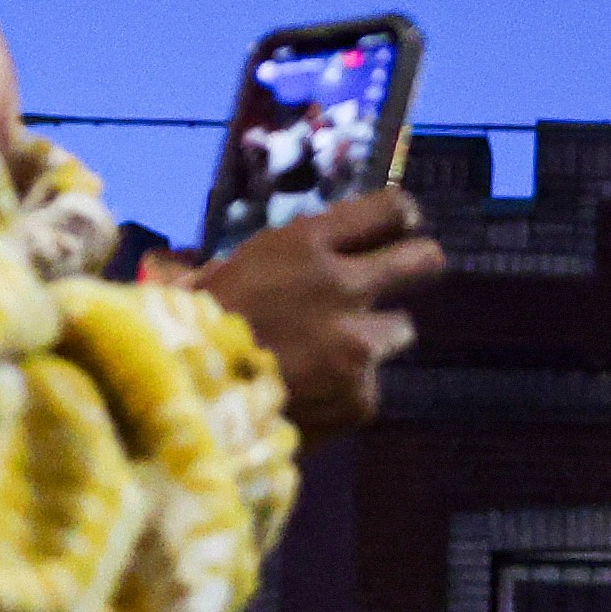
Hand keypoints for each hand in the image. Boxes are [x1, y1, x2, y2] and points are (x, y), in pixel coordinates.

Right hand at [193, 188, 444, 437]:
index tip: (398, 225)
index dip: (398, 217)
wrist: (188, 401)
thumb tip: (316, 257)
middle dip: (419, 264)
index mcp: (303, 245)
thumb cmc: (190, 328)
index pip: (386, 210)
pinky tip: (307, 397)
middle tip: (412, 270)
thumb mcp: (225, 271)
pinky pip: (367, 386)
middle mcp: (343, 286)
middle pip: (422, 261)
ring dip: (372, 338)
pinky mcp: (363, 397)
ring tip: (326, 355)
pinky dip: (344, 391)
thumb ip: (283, 264)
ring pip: (398, 330)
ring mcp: (359, 344)